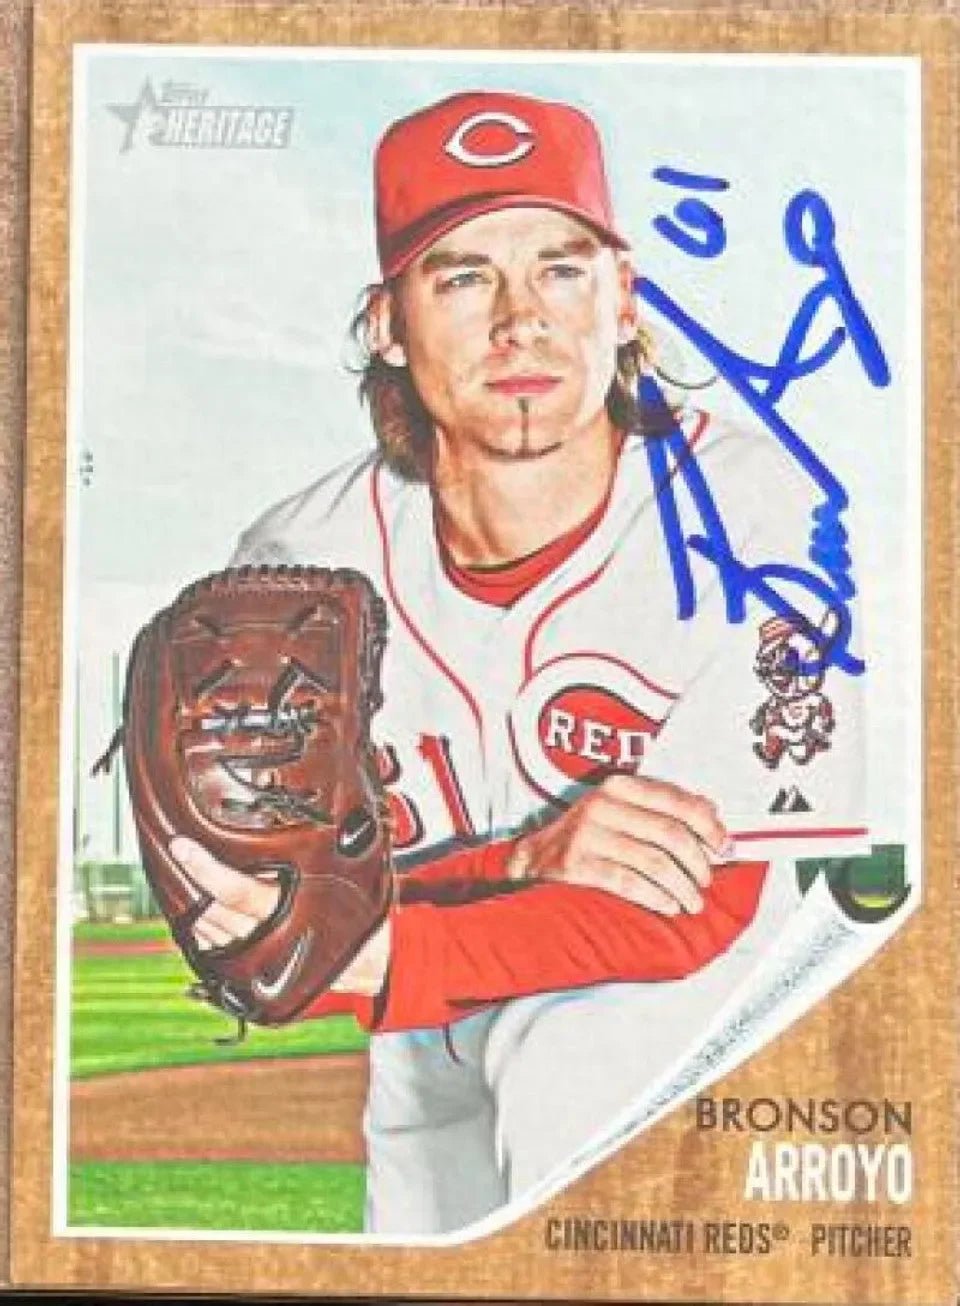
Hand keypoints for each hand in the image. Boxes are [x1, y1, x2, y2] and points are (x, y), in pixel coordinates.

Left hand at [169, 837, 390, 996]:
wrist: (365, 962)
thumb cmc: (351, 911)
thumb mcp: (338, 875)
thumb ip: (310, 845)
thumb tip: (289, 801)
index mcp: (285, 907)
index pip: (234, 890)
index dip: (204, 869)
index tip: (181, 846)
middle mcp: (264, 936)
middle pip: (211, 909)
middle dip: (191, 882)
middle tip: (181, 853)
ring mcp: (253, 958)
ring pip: (205, 929)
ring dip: (193, 905)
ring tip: (191, 878)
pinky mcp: (247, 973)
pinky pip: (210, 949)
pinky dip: (201, 928)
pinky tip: (204, 907)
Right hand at [504, 775, 731, 914]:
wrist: (533, 861)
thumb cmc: (587, 838)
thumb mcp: (622, 811)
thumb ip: (663, 808)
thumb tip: (713, 813)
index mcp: (619, 787)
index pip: (676, 801)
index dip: (707, 826)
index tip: (725, 847)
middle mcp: (603, 805)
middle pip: (670, 833)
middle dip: (698, 862)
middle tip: (707, 882)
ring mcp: (587, 835)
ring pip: (654, 861)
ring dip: (682, 886)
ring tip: (693, 902)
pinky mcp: (577, 865)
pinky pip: (629, 883)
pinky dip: (656, 897)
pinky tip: (668, 906)